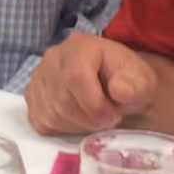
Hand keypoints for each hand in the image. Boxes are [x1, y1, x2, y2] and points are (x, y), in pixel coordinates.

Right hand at [24, 33, 158, 135]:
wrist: (115, 82)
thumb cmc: (127, 81)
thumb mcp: (142, 81)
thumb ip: (136, 85)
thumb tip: (120, 90)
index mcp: (79, 45)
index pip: (75, 77)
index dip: (95, 105)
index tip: (114, 116)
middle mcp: (52, 57)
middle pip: (62, 100)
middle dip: (89, 119)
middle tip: (107, 119)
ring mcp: (38, 76)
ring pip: (52, 114)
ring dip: (77, 125)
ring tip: (94, 116)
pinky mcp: (31, 95)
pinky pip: (41, 121)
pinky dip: (62, 127)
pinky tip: (77, 118)